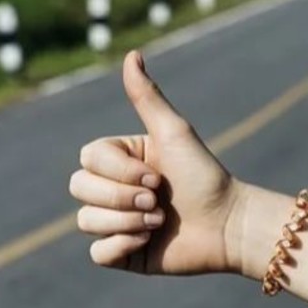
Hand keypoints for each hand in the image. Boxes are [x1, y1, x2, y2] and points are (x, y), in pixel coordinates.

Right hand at [70, 51, 244, 274]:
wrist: (228, 226)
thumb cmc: (204, 176)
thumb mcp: (174, 133)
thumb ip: (147, 97)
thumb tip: (132, 54)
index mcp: (120, 158)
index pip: (87, 159)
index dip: (117, 171)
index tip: (156, 177)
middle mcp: (113, 188)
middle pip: (79, 188)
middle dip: (120, 198)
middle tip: (158, 202)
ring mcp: (115, 221)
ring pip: (85, 221)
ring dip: (125, 222)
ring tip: (158, 223)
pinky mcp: (123, 252)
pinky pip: (97, 254)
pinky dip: (120, 246)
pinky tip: (148, 242)